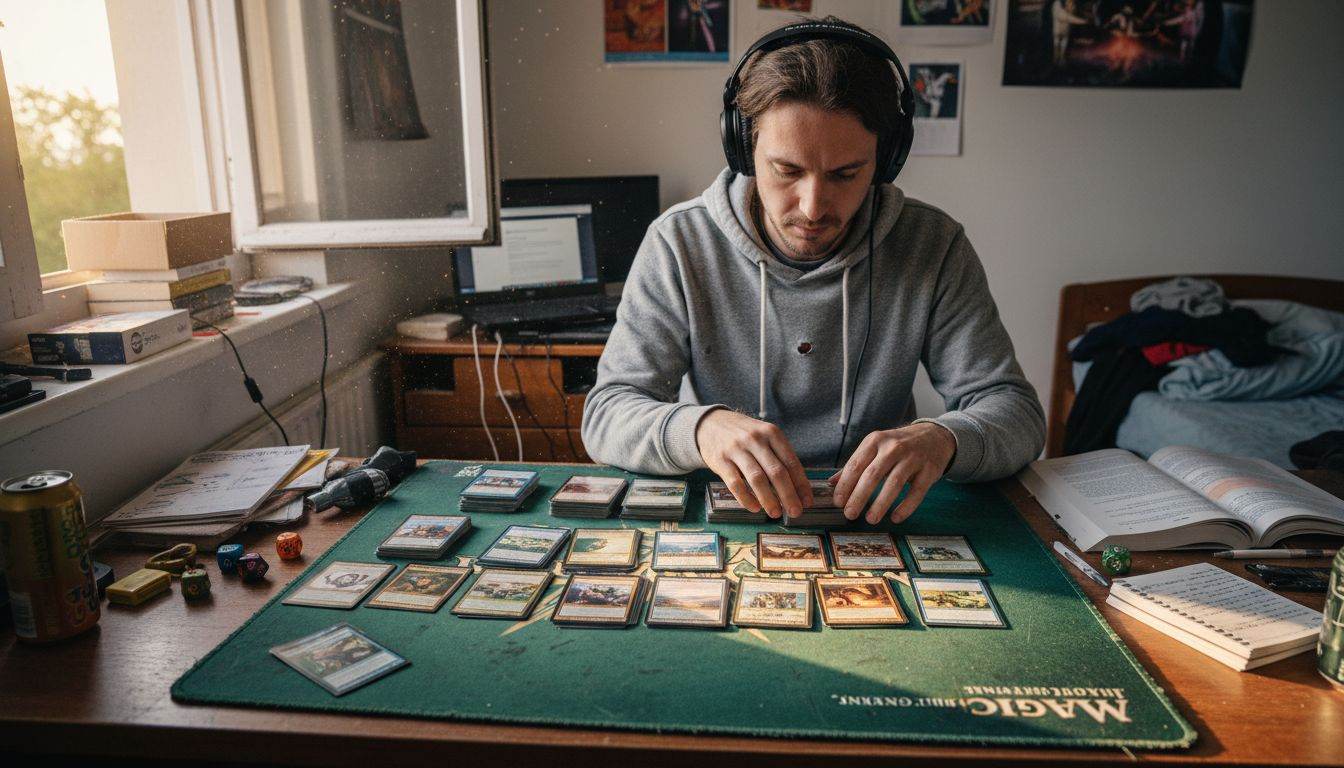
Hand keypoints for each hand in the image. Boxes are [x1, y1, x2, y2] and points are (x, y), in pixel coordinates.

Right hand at [695, 409, 811, 518]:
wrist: (711, 423)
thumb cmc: (745, 435)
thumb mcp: (765, 436)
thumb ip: (779, 457)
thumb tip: (797, 488)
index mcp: (772, 434)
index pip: (791, 462)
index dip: (801, 484)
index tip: (807, 501)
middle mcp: (755, 439)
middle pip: (776, 472)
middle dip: (788, 495)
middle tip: (795, 512)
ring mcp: (737, 449)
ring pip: (757, 478)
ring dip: (769, 499)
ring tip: (775, 513)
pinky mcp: (720, 460)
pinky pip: (735, 483)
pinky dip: (746, 498)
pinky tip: (754, 507)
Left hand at [829, 422, 955, 524]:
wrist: (934, 436)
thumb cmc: (899, 445)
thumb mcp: (875, 448)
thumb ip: (855, 465)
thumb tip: (831, 483)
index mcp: (875, 441)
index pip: (856, 464)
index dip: (845, 485)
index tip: (837, 502)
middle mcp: (893, 447)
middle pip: (872, 475)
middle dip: (858, 497)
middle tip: (849, 514)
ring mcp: (913, 458)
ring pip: (894, 484)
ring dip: (880, 504)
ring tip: (870, 519)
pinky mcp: (929, 470)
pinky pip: (916, 491)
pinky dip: (905, 507)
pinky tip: (895, 518)